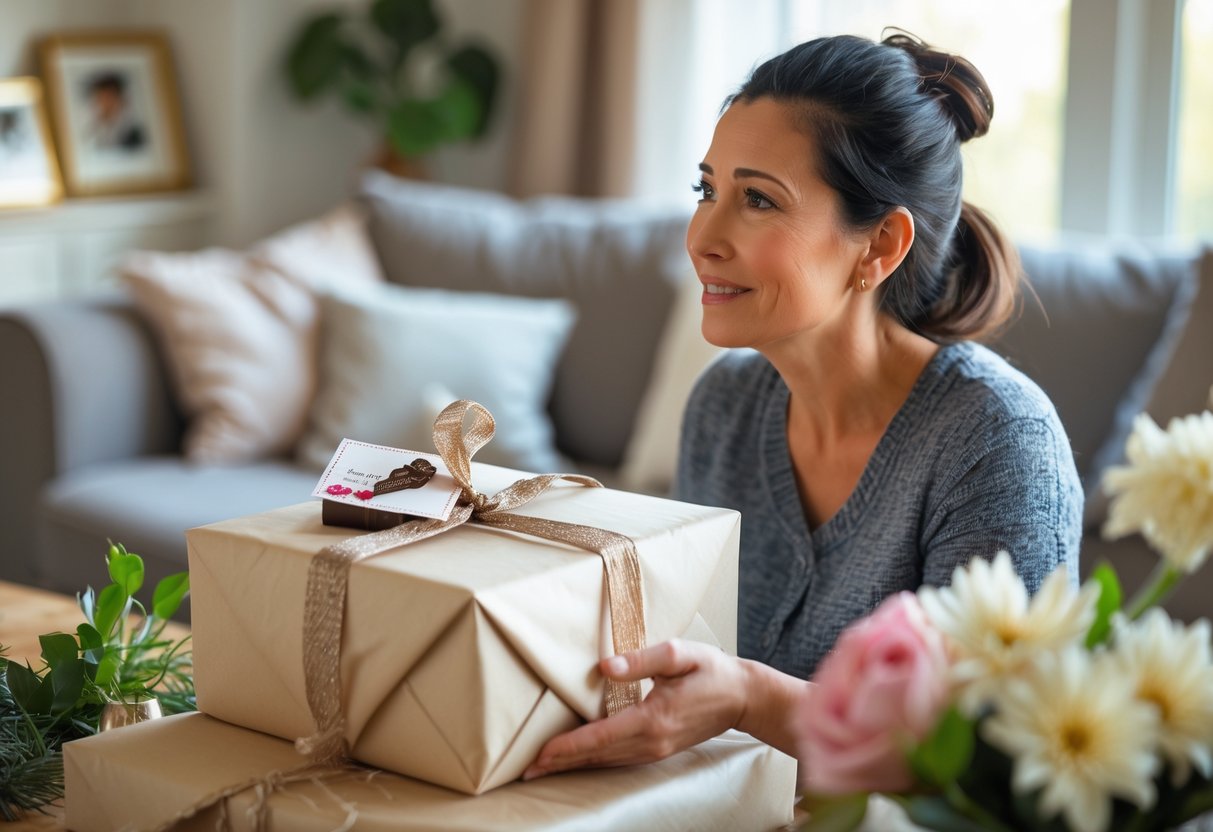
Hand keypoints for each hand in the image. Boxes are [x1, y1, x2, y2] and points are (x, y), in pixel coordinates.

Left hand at [521, 639, 748, 779]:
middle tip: (525, 770)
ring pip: (605, 762)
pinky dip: (593, 761)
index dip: (567, 747)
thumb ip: (642, 659)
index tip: (540, 753)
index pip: (600, 737)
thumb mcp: (680, 653)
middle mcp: (651, 742)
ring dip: (573, 765)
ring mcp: (655, 750)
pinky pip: (618, 759)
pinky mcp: (658, 749)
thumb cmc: (711, 670)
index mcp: (653, 718)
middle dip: (560, 763)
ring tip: (543, 767)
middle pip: (597, 756)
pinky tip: (577, 760)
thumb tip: (606, 667)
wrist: (743, 696)